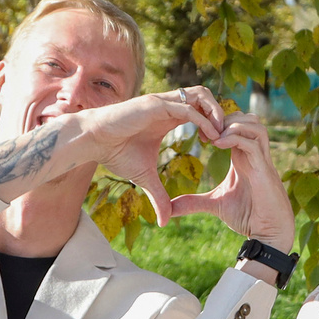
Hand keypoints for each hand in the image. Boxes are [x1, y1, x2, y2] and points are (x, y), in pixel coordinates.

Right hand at [77, 86, 227, 224]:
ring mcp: (162, 102)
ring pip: (200, 96)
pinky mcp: (155, 105)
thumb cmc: (115, 153)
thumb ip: (159, 196)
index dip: (214, 123)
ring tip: (222, 135)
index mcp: (168, 115)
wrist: (92, 141)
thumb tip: (164, 222)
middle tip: (226, 137)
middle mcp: (168, 105)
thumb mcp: (144, 178)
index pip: (200, 109)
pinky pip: (187, 108)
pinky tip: (211, 136)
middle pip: (205, 97)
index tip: (219, 144)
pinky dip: (203, 120)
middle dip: (221, 114)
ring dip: (216, 113)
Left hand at [165, 112, 297, 250]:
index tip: (200, 135)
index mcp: (244, 157)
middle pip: (247, 118)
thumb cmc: (248, 216)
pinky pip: (252, 143)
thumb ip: (193, 202)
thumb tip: (170, 208)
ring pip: (254, 124)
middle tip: (205, 132)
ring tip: (213, 137)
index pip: (236, 126)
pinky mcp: (264, 170)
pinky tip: (217, 145)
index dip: (218, 123)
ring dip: (233, 125)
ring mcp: (261, 160)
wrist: (268, 233)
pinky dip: (235, 138)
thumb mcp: (215, 205)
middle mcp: (254, 154)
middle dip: (225, 118)